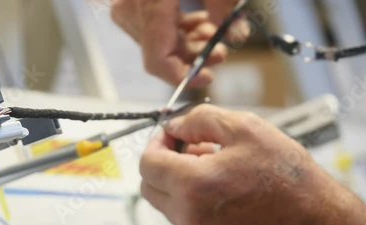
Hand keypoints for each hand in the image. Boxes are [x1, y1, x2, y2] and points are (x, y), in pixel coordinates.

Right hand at [111, 0, 248, 87]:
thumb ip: (225, 8)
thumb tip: (236, 37)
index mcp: (150, 6)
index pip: (159, 61)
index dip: (183, 77)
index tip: (206, 78)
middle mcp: (132, 11)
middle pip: (161, 53)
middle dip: (194, 58)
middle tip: (220, 54)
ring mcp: (129, 8)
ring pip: (157, 43)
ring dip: (188, 45)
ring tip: (213, 35)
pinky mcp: (132, 4)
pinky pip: (153, 27)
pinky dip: (177, 30)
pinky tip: (198, 23)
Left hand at [140, 104, 339, 224]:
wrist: (314, 217)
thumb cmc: (286, 175)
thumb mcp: (244, 127)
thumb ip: (198, 120)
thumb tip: (173, 126)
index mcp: (194, 185)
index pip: (147, 163)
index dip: (156, 142)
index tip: (170, 134)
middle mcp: (189, 214)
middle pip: (148, 185)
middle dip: (161, 161)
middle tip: (185, 146)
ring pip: (163, 201)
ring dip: (175, 178)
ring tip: (208, 161)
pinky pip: (181, 214)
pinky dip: (187, 195)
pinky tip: (216, 181)